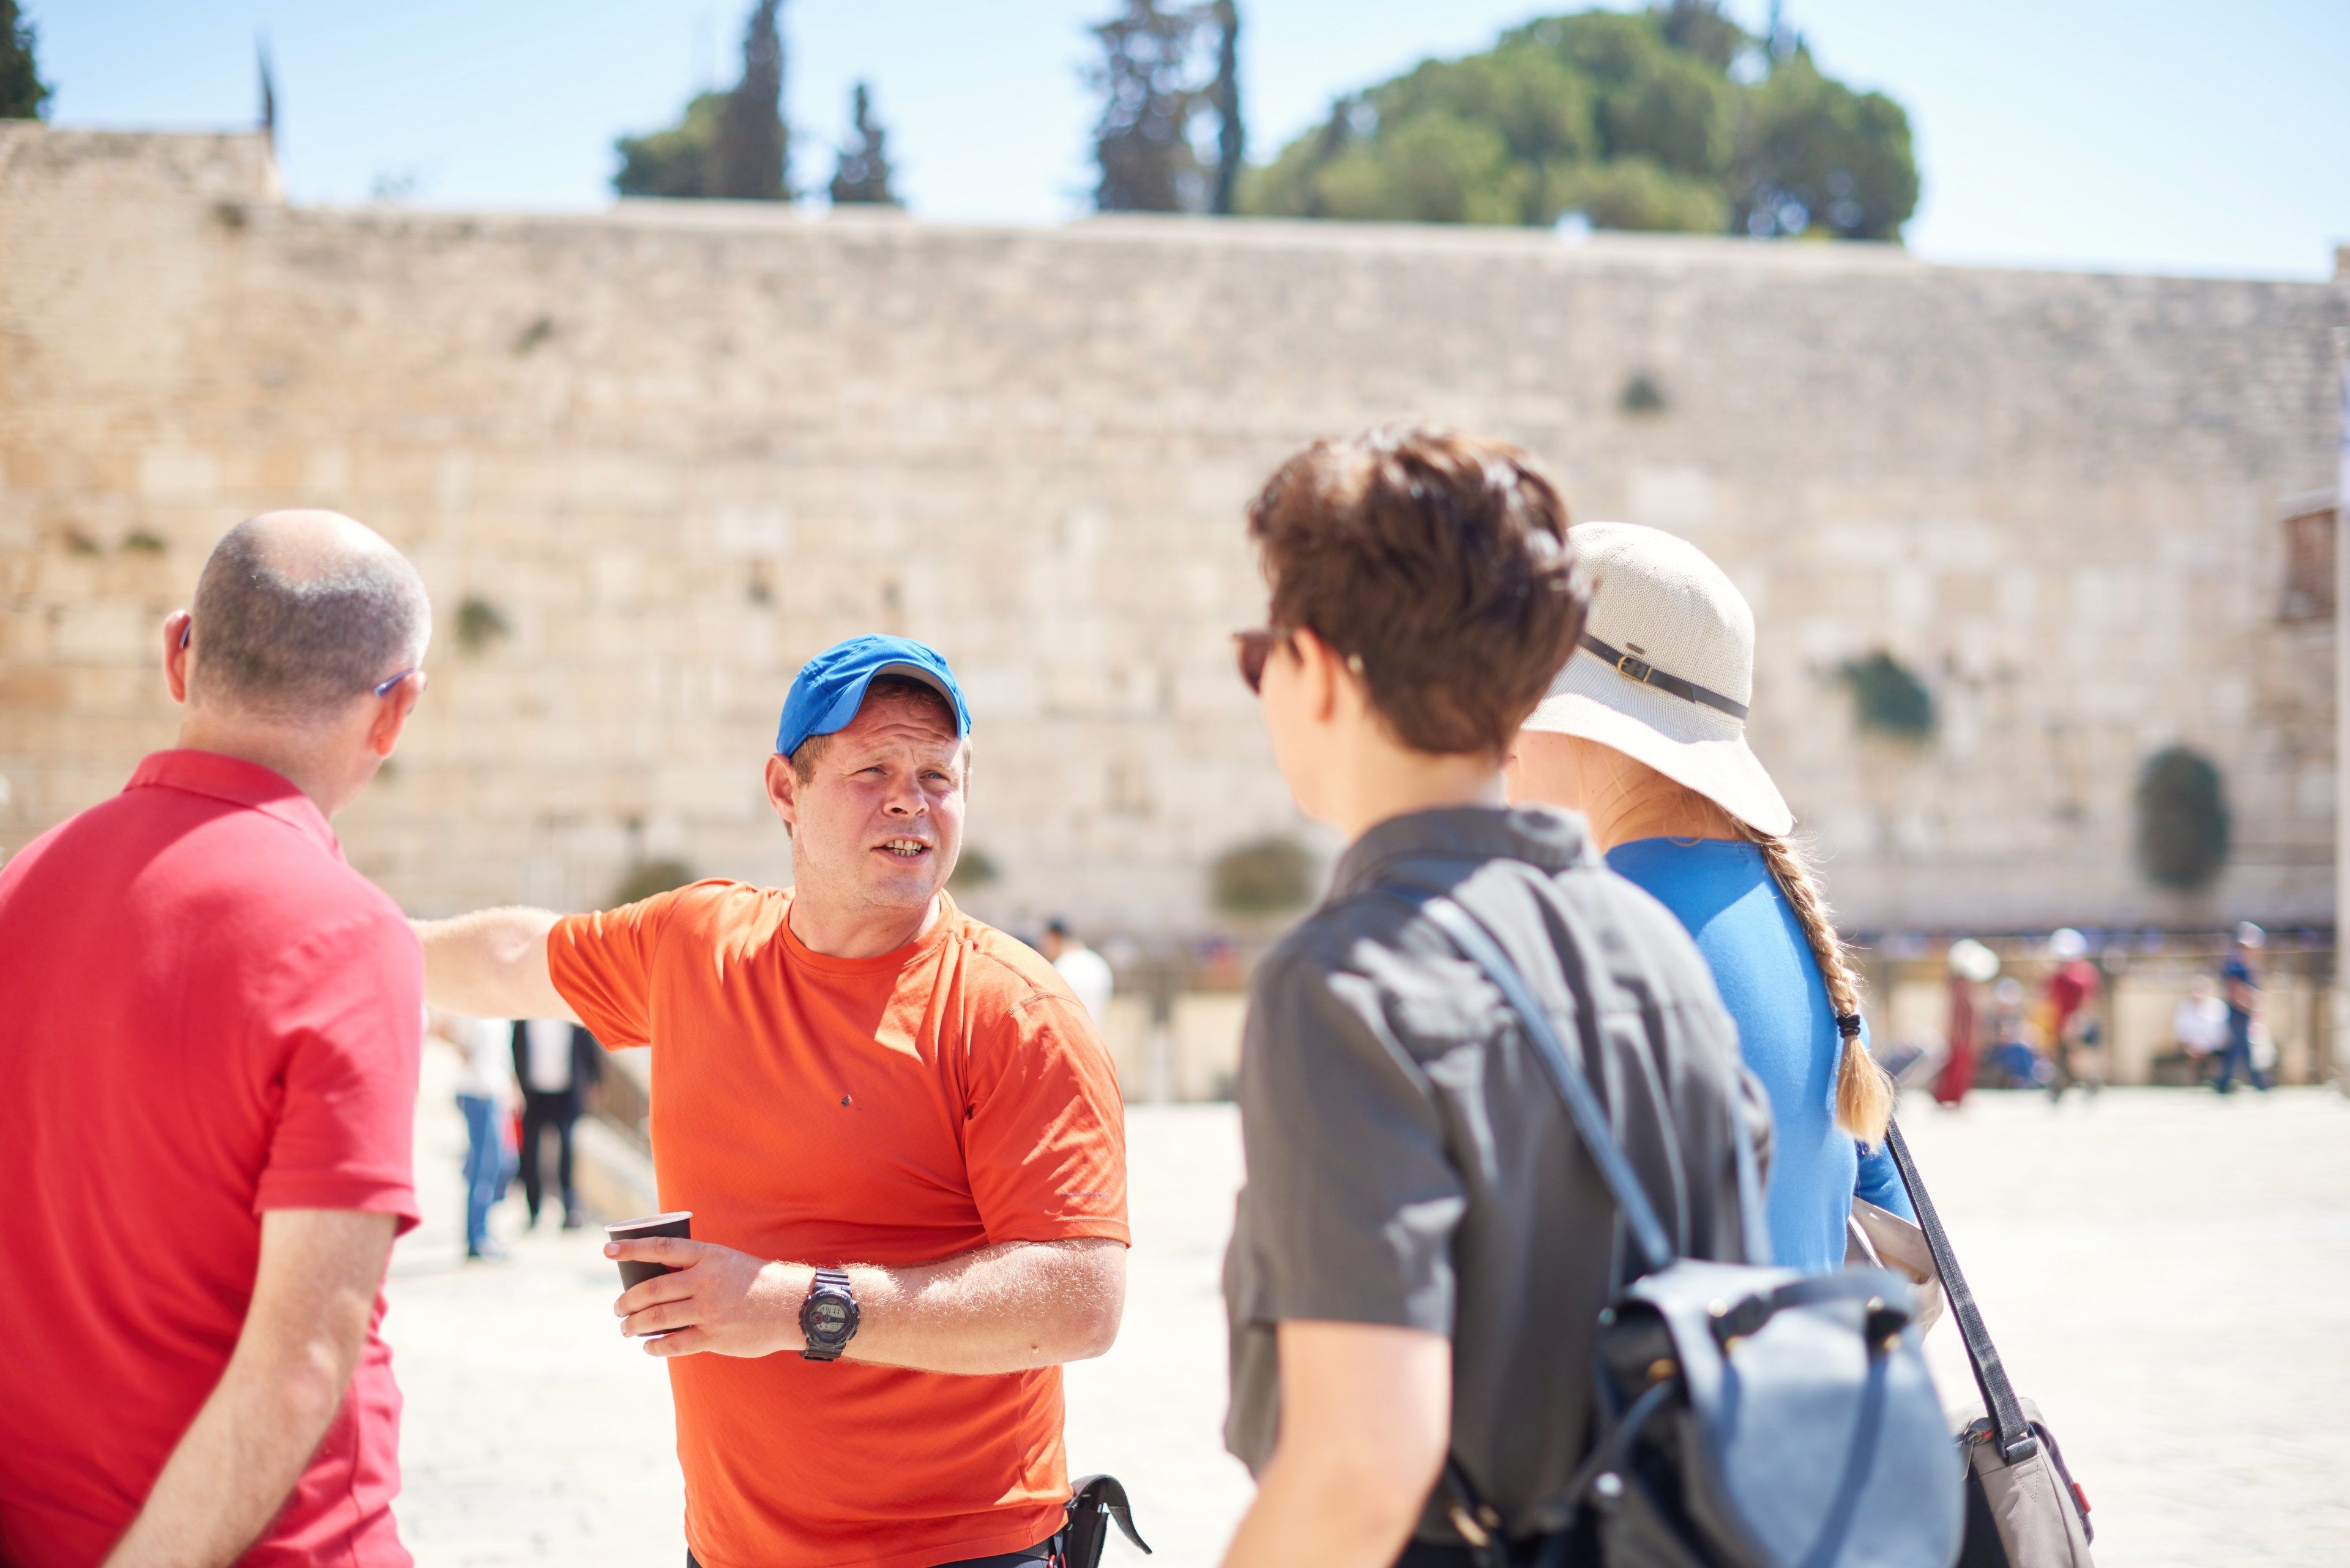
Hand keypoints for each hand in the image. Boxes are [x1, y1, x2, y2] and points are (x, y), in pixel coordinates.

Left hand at [606, 1236, 811, 1358]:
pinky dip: (655, 1346)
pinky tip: (648, 1346)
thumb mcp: (726, 1261)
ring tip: (626, 1328)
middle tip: (618, 1308)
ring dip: (634, 1325)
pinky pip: (674, 1344)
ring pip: (657, 1318)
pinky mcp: (714, 1337)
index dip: (630, 1249)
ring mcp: (709, 1311)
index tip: (607, 1251)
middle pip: (651, 1290)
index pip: (659, 1249)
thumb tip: (657, 1276)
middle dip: (627, 1302)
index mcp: (708, 1256)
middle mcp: (705, 1281)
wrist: (791, 1306)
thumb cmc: (755, 1282)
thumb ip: (695, 1266)